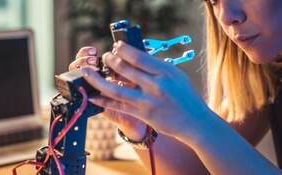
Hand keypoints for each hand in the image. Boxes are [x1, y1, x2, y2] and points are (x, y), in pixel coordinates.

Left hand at [80, 41, 213, 138]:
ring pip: (116, 88)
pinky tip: (92, 96)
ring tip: (87, 72)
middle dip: (110, 60)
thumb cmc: (184, 96)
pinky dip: (103, 100)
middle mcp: (156, 85)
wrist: (194, 121)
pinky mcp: (143, 115)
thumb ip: (156, 67)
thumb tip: (133, 56)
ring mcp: (148, 101)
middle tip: (104, 57)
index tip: (116, 47)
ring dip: (98, 80)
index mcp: (165, 72)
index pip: (139, 57)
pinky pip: (118, 106)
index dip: (123, 50)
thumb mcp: (175, 75)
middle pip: (125, 69)